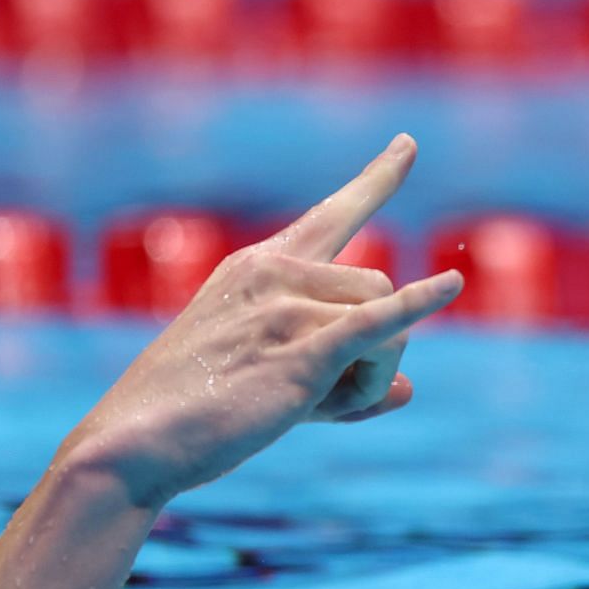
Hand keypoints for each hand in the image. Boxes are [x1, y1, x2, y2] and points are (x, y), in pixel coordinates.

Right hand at [55, 134, 462, 507]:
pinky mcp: (301, 348)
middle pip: (377, 288)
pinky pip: (379, 322)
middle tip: (327, 399)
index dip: (376, 181)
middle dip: (373, 348)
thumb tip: (407, 390)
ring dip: (370, 377)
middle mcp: (273, 272)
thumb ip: (344, 383)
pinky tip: (451, 286)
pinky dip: (419, 305)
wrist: (137, 443)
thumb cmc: (194, 417)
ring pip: (385, 322)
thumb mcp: (271, 386)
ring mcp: (286, 304)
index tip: (407, 145)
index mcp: (258, 267)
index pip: (330, 215)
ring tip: (315, 408)